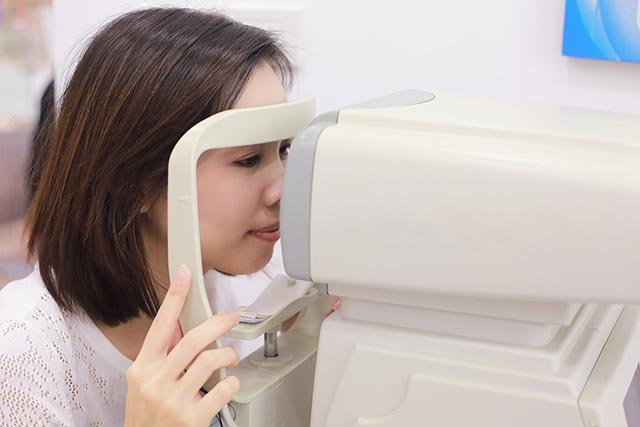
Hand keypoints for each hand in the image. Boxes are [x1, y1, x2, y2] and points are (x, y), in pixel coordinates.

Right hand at [124, 265, 240, 426]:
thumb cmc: (147, 418)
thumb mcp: (144, 384)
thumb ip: (162, 356)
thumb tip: (181, 327)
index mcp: (142, 368)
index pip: (160, 324)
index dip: (174, 296)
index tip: (185, 274)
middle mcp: (156, 381)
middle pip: (194, 339)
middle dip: (218, 323)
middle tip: (231, 318)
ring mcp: (173, 400)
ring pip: (211, 360)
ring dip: (228, 356)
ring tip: (230, 359)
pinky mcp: (192, 418)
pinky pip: (223, 389)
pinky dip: (232, 384)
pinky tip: (228, 386)